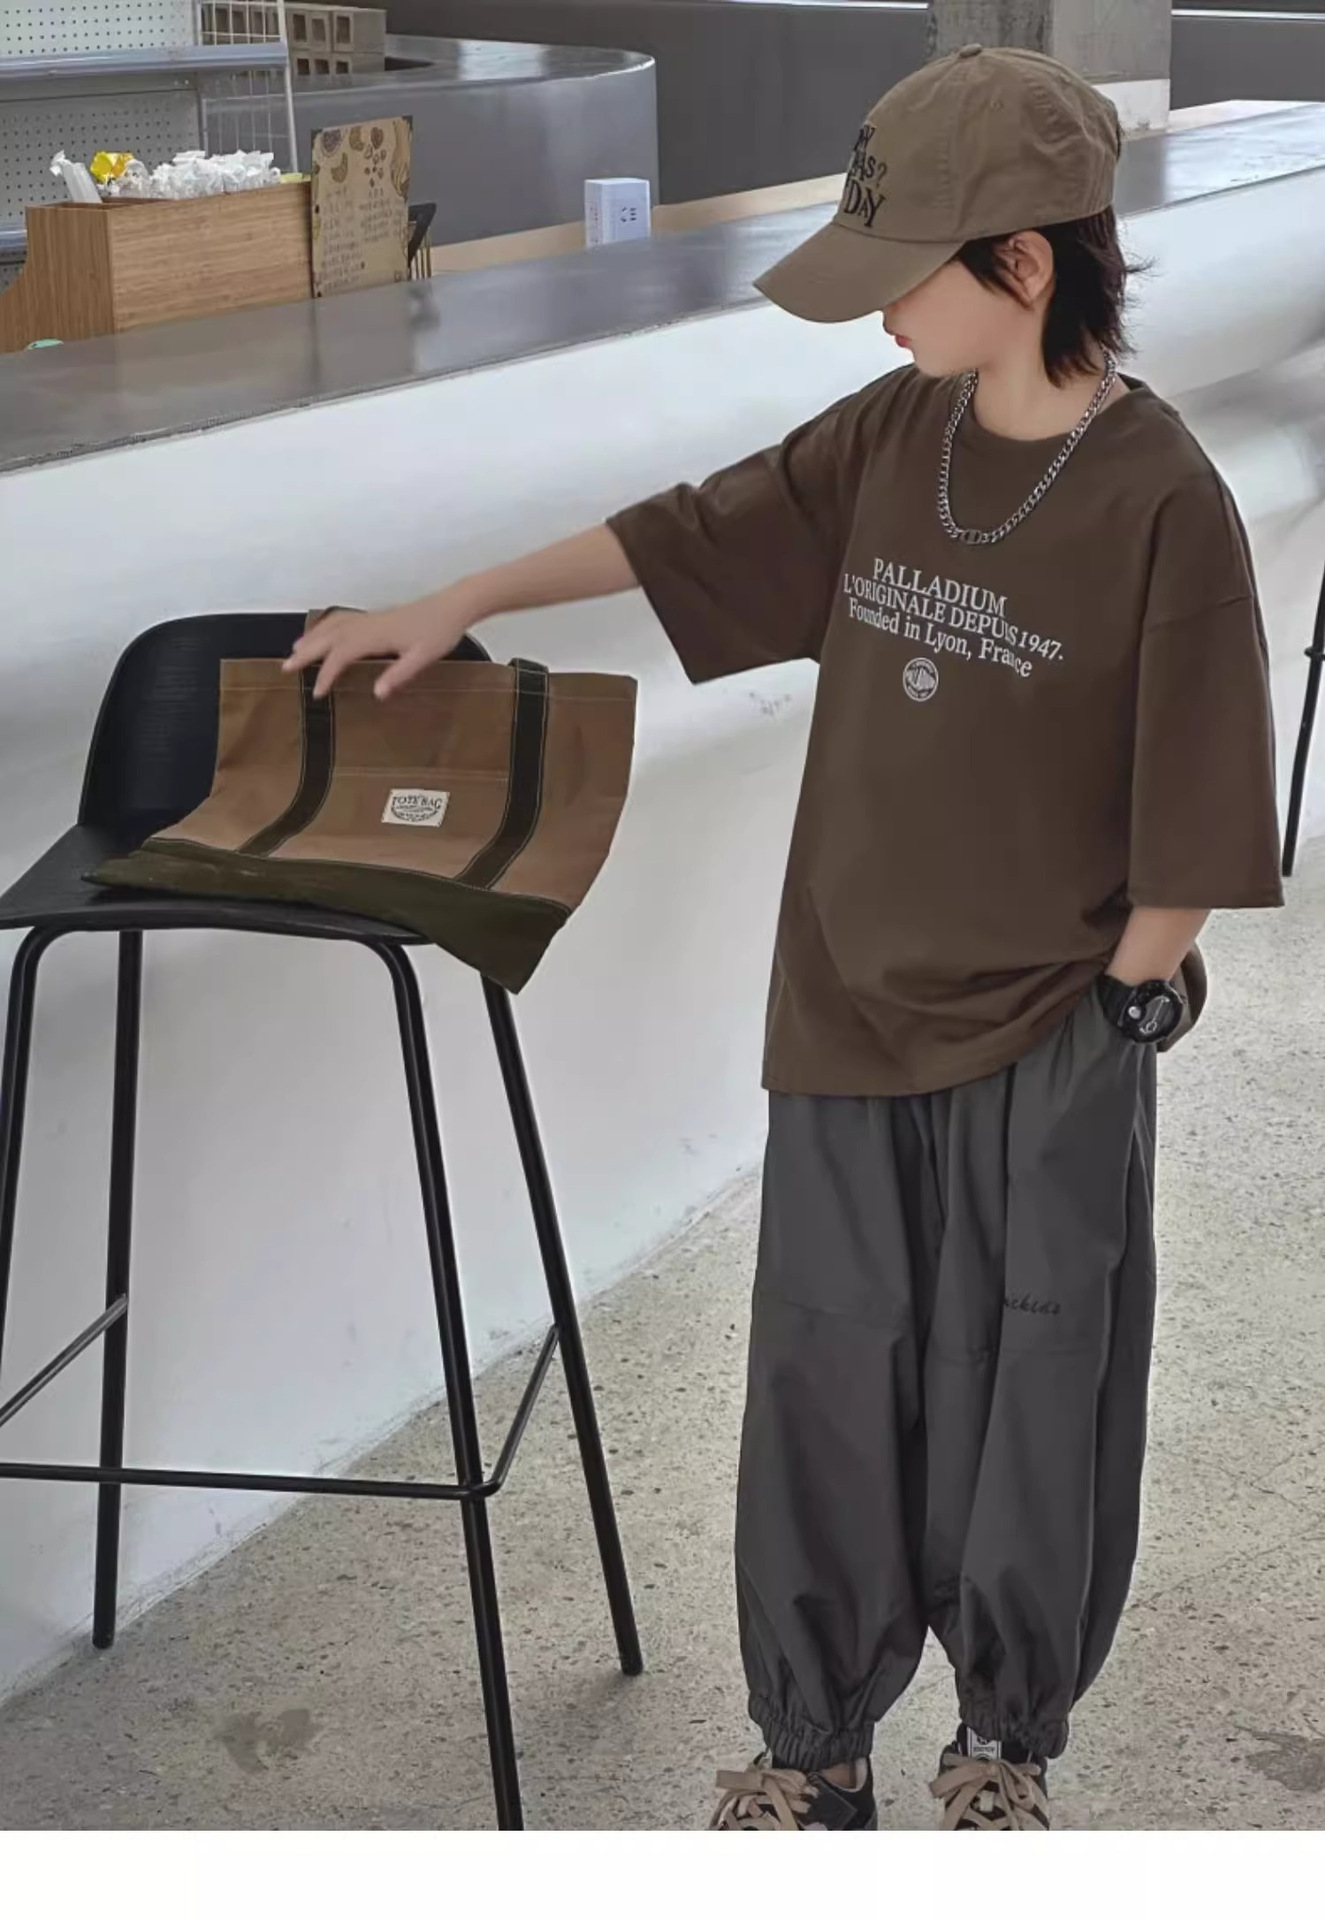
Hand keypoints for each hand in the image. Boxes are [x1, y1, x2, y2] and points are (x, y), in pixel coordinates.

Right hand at [283, 587, 475, 699]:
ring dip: (313, 638)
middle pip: (329, 637)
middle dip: (306, 653)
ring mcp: (371, 619)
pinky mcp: (377, 617)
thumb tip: (376, 694)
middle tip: (286, 667)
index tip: (317, 693)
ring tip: (295, 651)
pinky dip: (327, 626)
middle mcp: (367, 624)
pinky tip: (325, 632)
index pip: (341, 655)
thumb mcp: (424, 657)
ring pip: (333, 626)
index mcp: (376, 635)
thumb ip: (400, 674)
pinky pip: (343, 620)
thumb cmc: (440, 632)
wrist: (453, 605)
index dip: (326, 673)